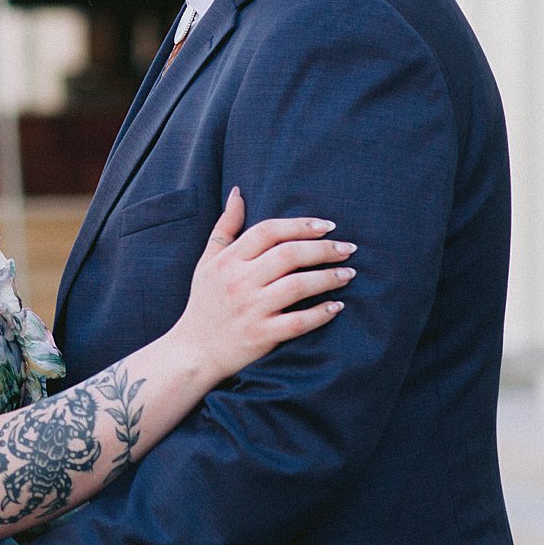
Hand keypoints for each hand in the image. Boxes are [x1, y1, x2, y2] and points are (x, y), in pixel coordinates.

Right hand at [171, 189, 352, 382]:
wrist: (194, 351)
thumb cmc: (204, 303)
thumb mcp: (207, 262)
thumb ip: (225, 227)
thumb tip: (238, 193)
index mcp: (227, 262)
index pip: (267, 232)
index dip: (300, 225)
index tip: (327, 226)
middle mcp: (239, 282)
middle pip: (288, 255)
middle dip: (323, 249)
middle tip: (347, 248)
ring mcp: (251, 309)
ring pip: (297, 286)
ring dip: (328, 278)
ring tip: (349, 273)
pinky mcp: (261, 335)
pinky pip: (297, 322)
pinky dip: (320, 314)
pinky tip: (337, 306)